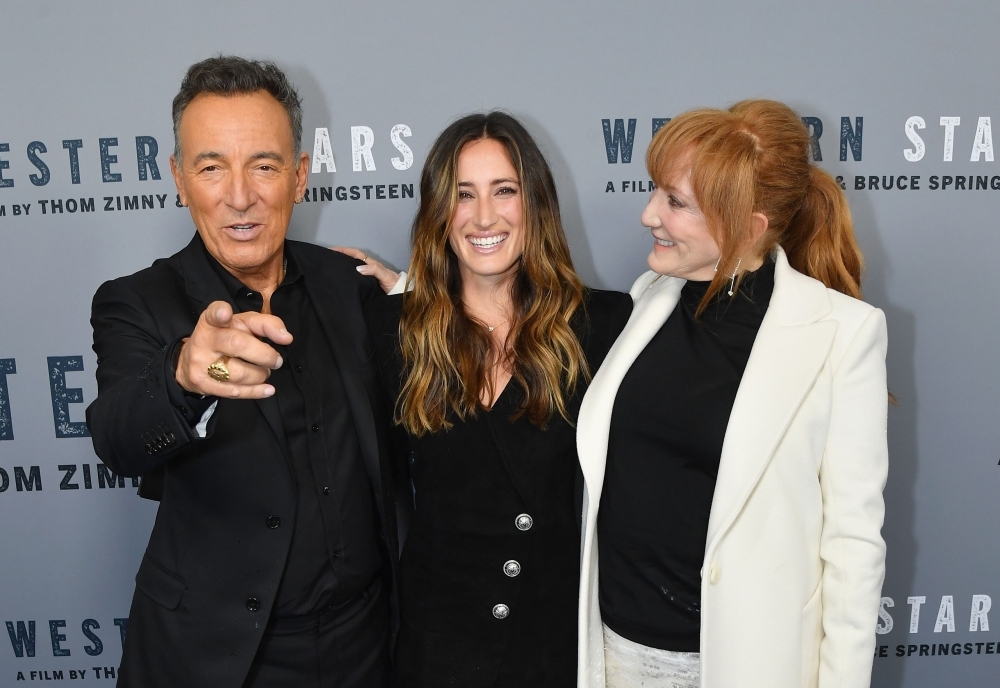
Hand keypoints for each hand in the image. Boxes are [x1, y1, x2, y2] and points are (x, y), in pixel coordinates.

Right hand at [175, 301, 292, 398]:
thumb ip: (265, 324)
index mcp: (212, 322)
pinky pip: (235, 391)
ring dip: (260, 374)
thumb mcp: (243, 324)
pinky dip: (256, 391)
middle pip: (238, 345)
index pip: (213, 314)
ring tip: (264, 371)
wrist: (191, 362)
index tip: (225, 313)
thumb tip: (286, 337)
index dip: (220, 313)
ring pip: (239, 373)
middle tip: (276, 360)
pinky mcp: (204, 384)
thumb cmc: (225, 338)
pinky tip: (267, 389)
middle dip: (264, 354)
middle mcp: (204, 340)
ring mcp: (201, 364)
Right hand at [331, 246, 400, 293]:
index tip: (333, 250)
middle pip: (352, 260)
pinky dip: (347, 277)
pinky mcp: (366, 285)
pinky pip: (354, 279)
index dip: (345, 250)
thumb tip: (358, 268)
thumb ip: (374, 270)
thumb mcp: (385, 275)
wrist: (400, 294)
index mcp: (371, 264)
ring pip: (352, 269)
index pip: (356, 254)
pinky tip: (341, 281)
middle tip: (328, 258)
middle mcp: (368, 269)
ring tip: (331, 268)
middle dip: (340, 257)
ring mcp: (366, 276)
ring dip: (343, 267)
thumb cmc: (394, 284)